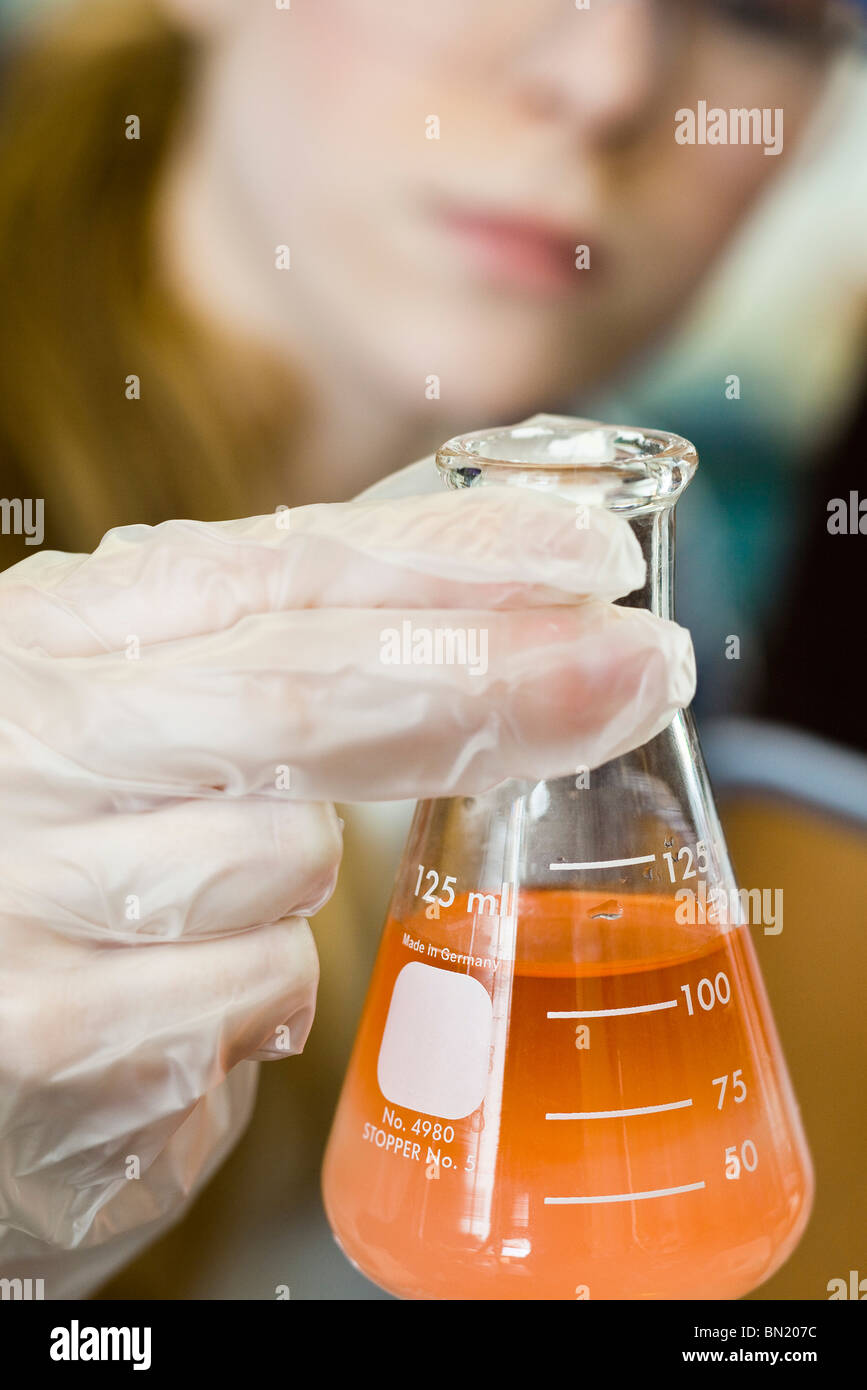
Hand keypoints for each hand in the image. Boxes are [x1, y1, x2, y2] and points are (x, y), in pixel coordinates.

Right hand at [0, 482, 693, 1293]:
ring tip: (207, 898)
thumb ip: (269, 643)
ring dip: (306, 881)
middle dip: (496, 681)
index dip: (451, 558)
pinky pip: (253, 997)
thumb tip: (483, 571)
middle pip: (305, 701)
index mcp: (56, 640)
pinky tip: (172, 998)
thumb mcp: (131, 708)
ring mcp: (28, 895)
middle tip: (645, 667)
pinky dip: (258, 995)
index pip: (275, 570)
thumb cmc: (54, 846)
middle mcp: (27, 746)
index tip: (592, 551)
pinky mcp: (50, 1038)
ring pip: (290, 863)